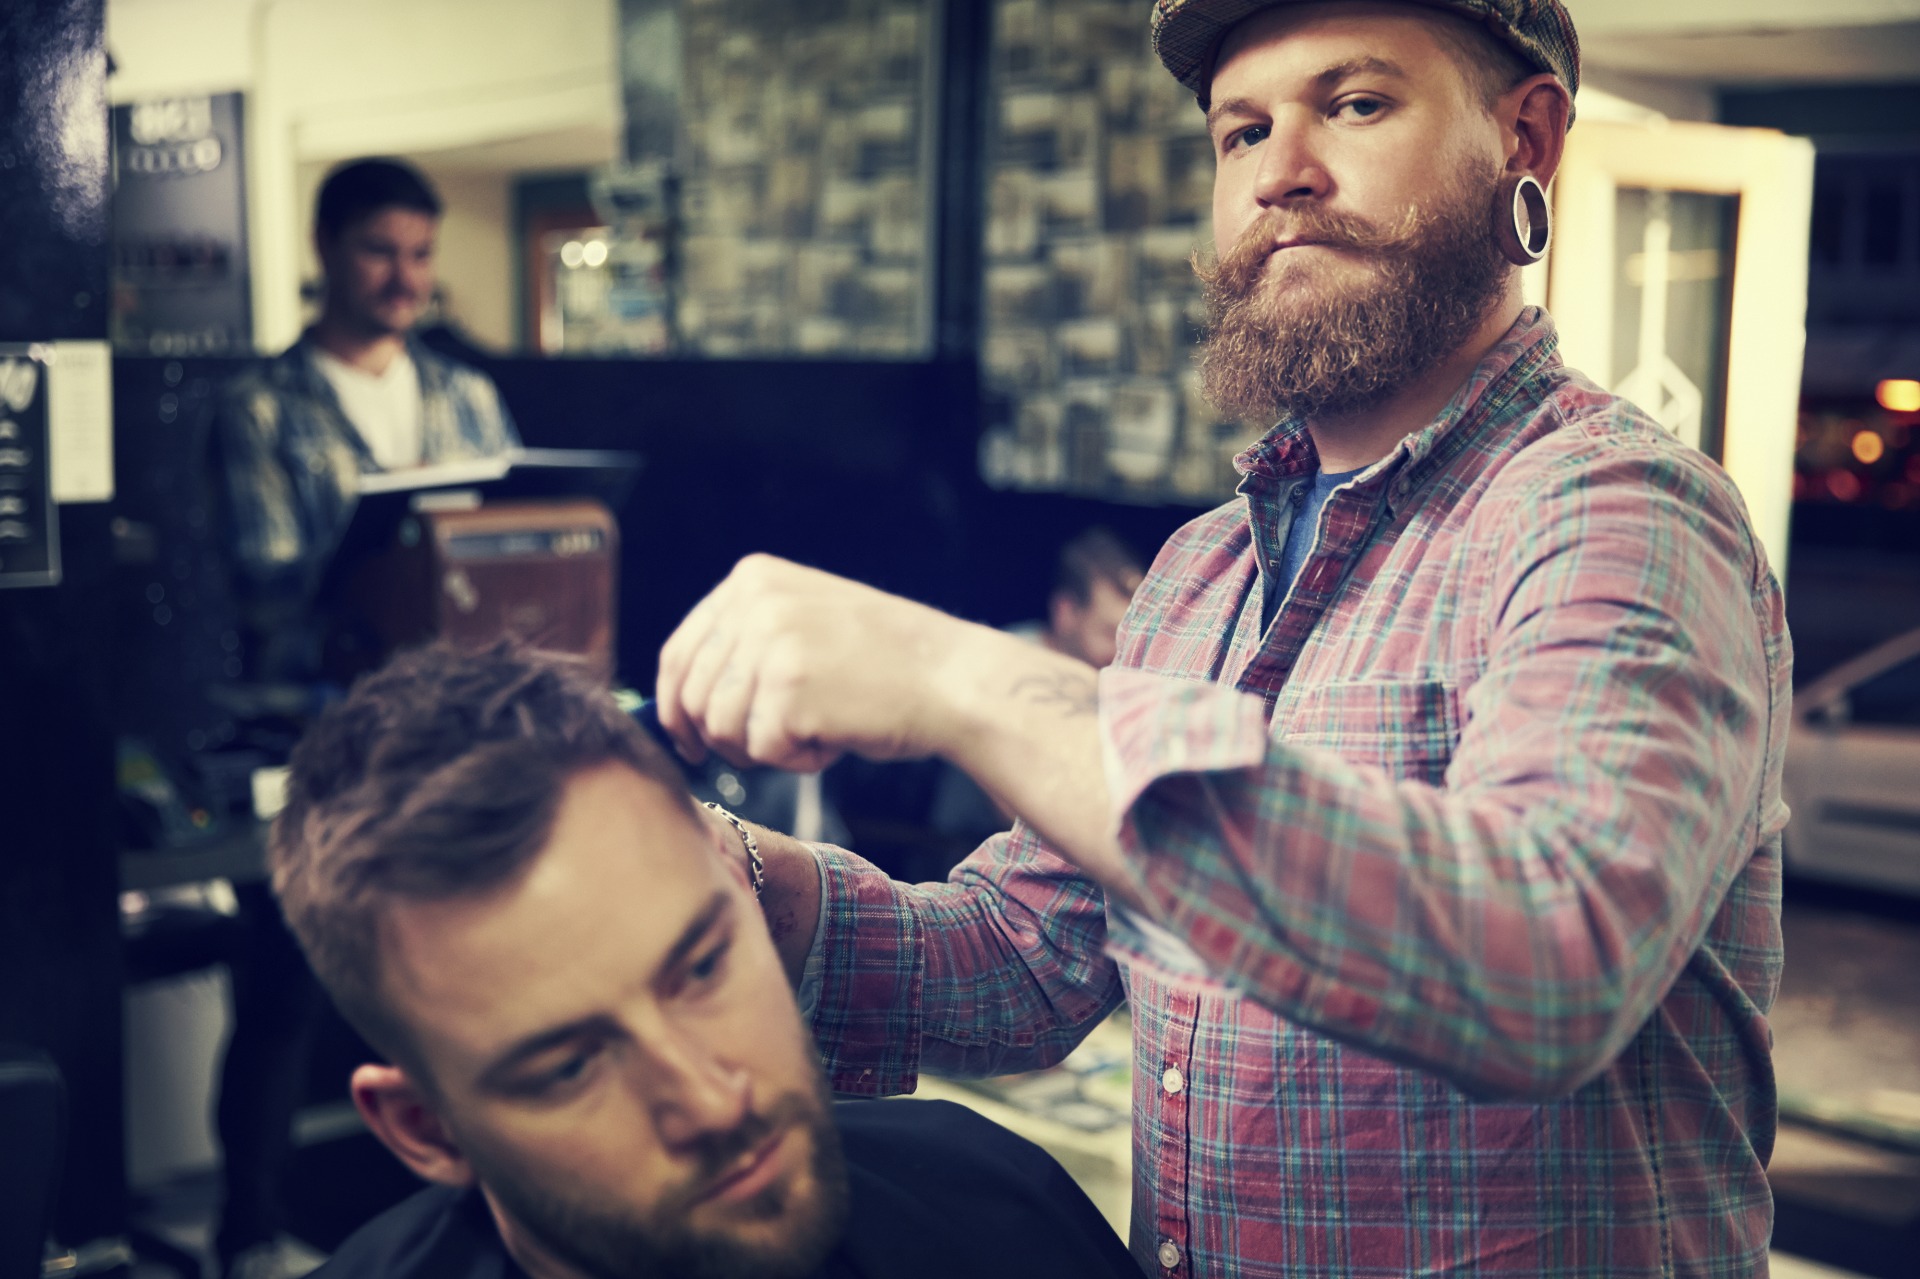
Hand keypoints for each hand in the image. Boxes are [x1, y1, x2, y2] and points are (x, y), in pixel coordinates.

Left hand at [656, 554, 990, 772]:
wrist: (953, 679)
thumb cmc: (884, 664)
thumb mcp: (805, 621)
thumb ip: (745, 641)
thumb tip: (677, 704)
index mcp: (753, 578)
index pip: (678, 652)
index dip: (675, 708)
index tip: (688, 742)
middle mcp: (755, 602)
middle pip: (692, 696)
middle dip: (721, 737)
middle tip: (767, 748)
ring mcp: (770, 643)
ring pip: (720, 729)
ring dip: (765, 749)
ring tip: (815, 733)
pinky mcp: (789, 690)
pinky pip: (762, 752)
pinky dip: (798, 762)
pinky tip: (834, 740)